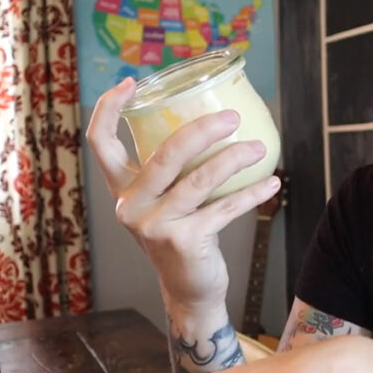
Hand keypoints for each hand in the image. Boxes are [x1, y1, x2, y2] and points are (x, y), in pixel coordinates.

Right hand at [85, 78, 280, 310]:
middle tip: (232, 117)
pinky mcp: (183, 241)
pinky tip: (272, 183)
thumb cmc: (182, 235)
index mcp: (122, 189)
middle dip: (201, 130)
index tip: (130, 82)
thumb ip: (175, 170)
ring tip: (258, 149)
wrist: (188, 290)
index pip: (101, 143)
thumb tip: (214, 121)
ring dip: (234, 160)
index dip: (108, 109)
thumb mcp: (166, 201)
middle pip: (164, 155)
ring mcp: (155, 225)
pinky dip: (251, 194)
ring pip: (199, 180)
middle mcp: (131, 205)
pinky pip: (224, 209)